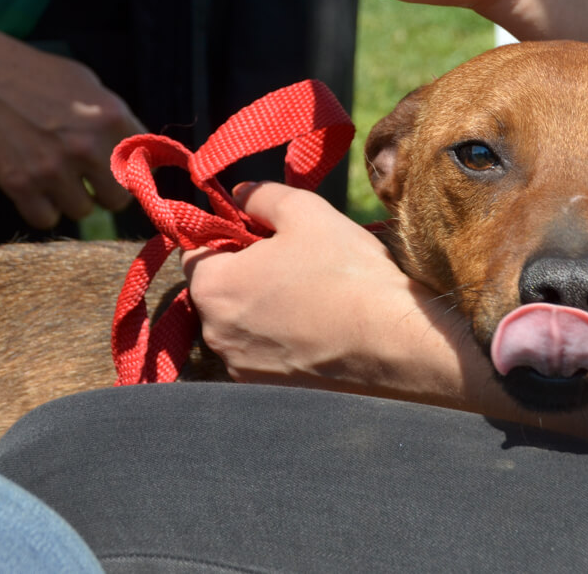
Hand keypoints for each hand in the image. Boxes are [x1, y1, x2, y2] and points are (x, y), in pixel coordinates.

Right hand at [0, 36, 144, 228]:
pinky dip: (40, 208)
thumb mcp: (86, 84)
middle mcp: (87, 145)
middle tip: (86, 177)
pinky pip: (46, 218)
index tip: (120, 172)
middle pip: (118, 198)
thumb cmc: (31, 73)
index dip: (132, 172)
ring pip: (82, 210)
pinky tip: (32, 185)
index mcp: (111, 116)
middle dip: (104, 191)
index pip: (145, 167)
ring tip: (52, 173)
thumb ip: (114, 120)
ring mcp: (53, 167)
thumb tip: (142, 155)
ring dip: (70, 198)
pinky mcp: (19, 183)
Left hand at [181, 182, 474, 402]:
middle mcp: (214, 334)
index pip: (195, 253)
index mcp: (212, 286)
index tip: (265, 236)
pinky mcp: (268, 392)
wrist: (392, 344)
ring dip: (264, 310)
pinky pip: (264, 355)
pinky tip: (318, 331)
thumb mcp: (305, 211)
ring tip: (312, 299)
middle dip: (246, 276)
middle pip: (219, 292)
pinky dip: (281, 342)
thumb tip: (238, 195)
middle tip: (295, 264)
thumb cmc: (344, 272)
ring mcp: (240, 368)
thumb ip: (261, 196)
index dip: (228, 238)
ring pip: (242, 325)